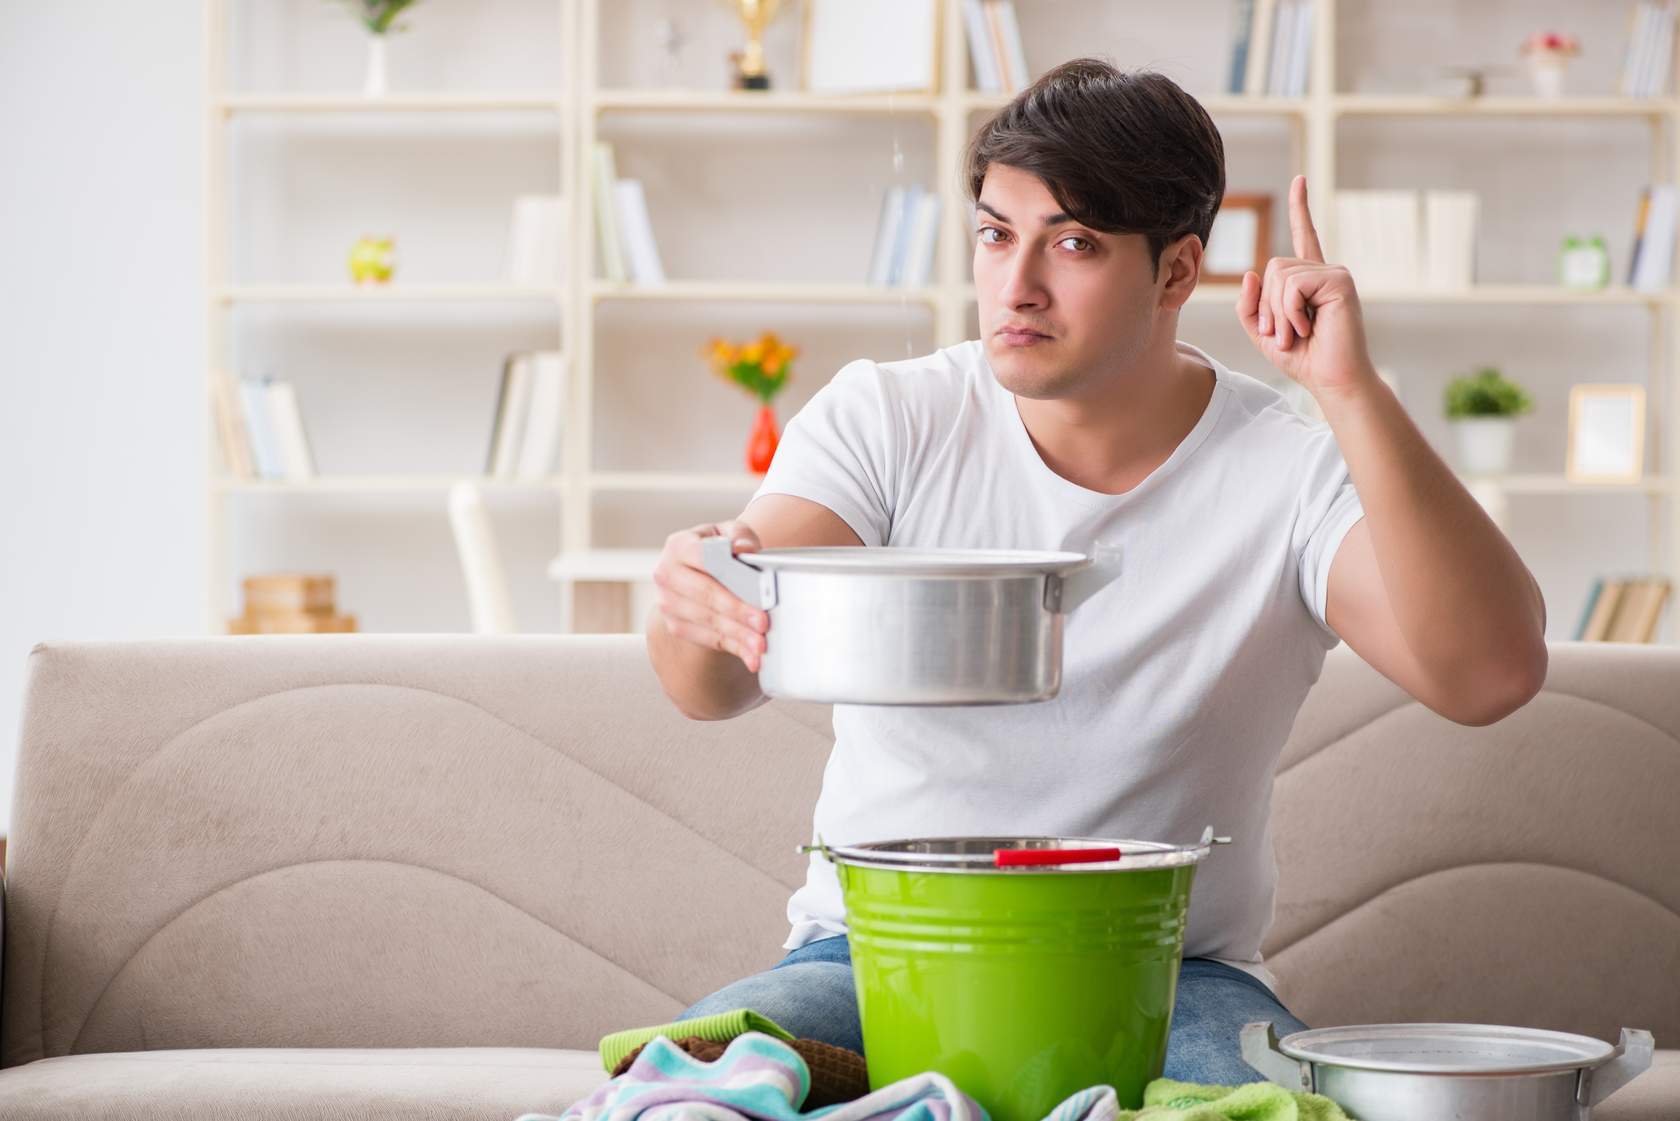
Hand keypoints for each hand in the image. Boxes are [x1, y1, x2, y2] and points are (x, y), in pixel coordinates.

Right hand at [652, 520, 769, 671]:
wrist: (702, 573)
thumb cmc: (720, 549)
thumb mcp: (730, 533)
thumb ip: (739, 536)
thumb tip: (742, 548)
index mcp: (678, 546)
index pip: (704, 559)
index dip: (731, 576)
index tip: (757, 592)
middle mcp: (666, 574)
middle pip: (704, 594)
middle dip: (736, 611)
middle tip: (763, 624)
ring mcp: (667, 603)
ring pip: (706, 621)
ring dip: (737, 635)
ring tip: (761, 644)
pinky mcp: (675, 626)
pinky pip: (708, 639)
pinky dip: (733, 648)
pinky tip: (752, 656)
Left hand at [1235, 174, 1378, 400]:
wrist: (1331, 380)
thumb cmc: (1302, 358)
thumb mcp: (1263, 332)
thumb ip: (1250, 304)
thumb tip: (1251, 272)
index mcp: (1309, 280)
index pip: (1303, 236)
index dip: (1300, 208)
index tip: (1301, 179)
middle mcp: (1324, 271)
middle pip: (1272, 268)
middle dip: (1267, 306)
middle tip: (1285, 334)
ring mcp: (1334, 274)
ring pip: (1279, 275)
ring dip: (1278, 312)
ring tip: (1297, 334)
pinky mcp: (1340, 281)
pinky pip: (1294, 286)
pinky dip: (1290, 312)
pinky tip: (1307, 329)